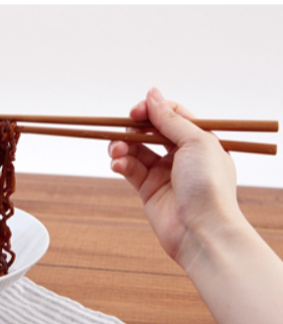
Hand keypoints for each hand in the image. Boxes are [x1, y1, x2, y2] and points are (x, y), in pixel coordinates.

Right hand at [108, 87, 245, 268]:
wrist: (202, 230)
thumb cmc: (208, 185)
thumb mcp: (195, 142)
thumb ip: (170, 119)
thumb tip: (152, 94)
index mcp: (199, 140)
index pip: (171, 116)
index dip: (152, 110)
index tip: (136, 112)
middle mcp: (181, 155)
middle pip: (150, 131)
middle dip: (133, 128)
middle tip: (123, 129)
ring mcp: (164, 173)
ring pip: (136, 149)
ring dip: (122, 145)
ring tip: (116, 150)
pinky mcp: (147, 189)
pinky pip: (129, 168)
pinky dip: (120, 163)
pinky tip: (117, 164)